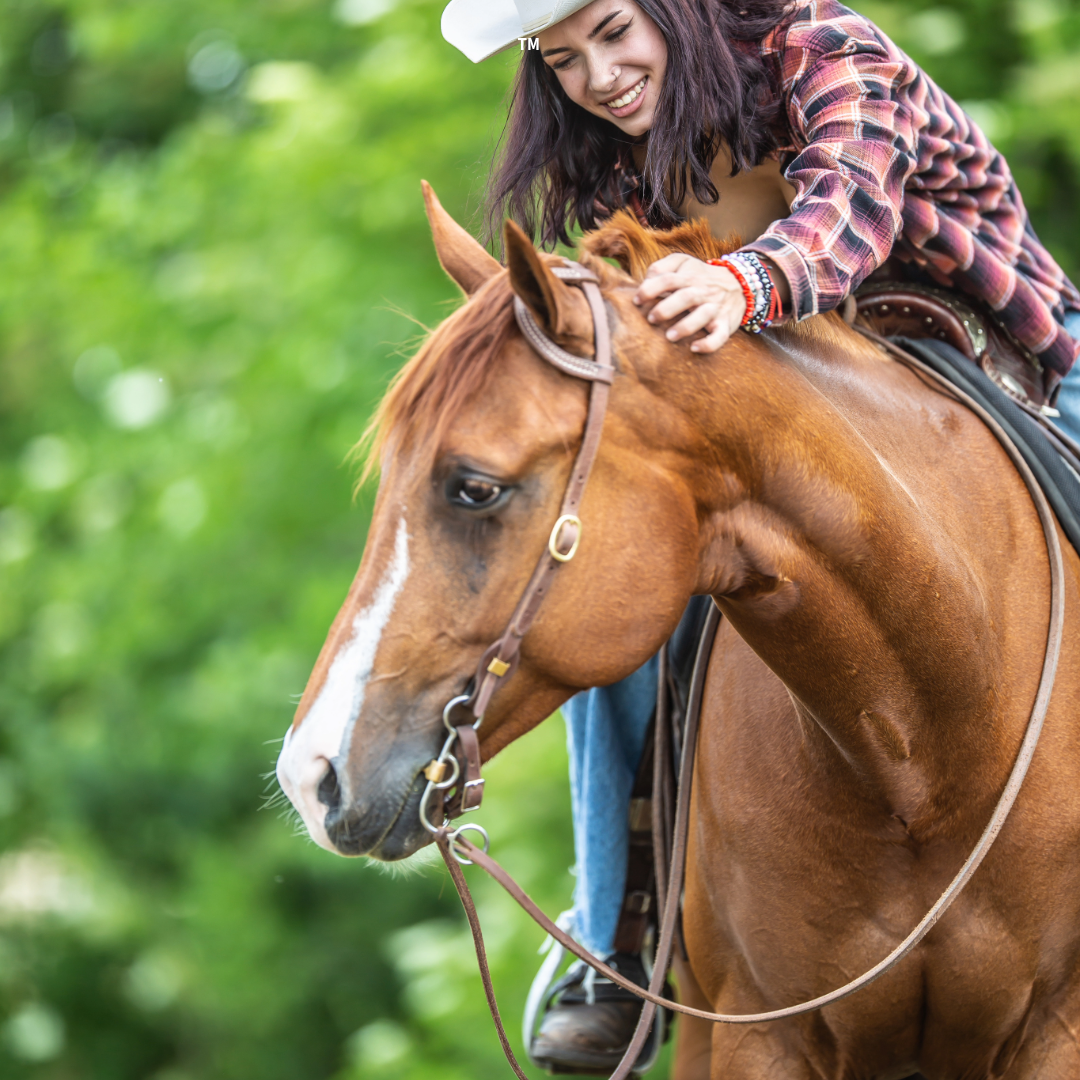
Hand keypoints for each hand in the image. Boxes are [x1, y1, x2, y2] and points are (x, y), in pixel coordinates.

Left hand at [632, 254, 746, 352]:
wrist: (740, 284)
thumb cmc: (701, 277)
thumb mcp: (684, 263)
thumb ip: (662, 267)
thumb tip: (645, 280)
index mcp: (689, 276)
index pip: (669, 279)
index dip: (650, 289)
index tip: (636, 301)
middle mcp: (703, 291)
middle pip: (685, 296)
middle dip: (666, 308)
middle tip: (651, 319)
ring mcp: (716, 308)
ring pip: (703, 315)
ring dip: (685, 326)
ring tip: (669, 336)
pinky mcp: (726, 324)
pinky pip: (720, 336)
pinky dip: (709, 344)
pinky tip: (695, 348)